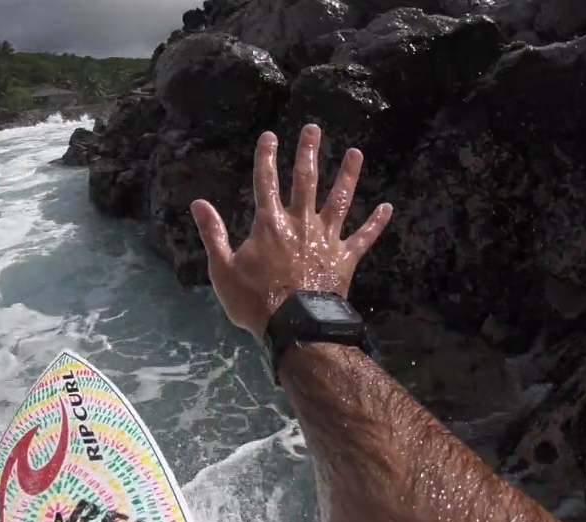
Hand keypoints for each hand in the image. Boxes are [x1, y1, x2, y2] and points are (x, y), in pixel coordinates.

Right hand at [191, 124, 392, 336]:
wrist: (295, 328)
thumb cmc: (255, 301)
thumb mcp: (222, 270)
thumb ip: (213, 234)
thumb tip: (198, 203)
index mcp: (270, 225)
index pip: (265, 182)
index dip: (266, 157)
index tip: (270, 135)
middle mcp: (300, 223)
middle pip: (305, 181)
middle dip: (308, 153)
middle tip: (313, 129)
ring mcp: (326, 239)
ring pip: (338, 200)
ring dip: (348, 175)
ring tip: (356, 152)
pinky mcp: (345, 258)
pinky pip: (363, 237)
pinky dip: (375, 223)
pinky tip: (387, 207)